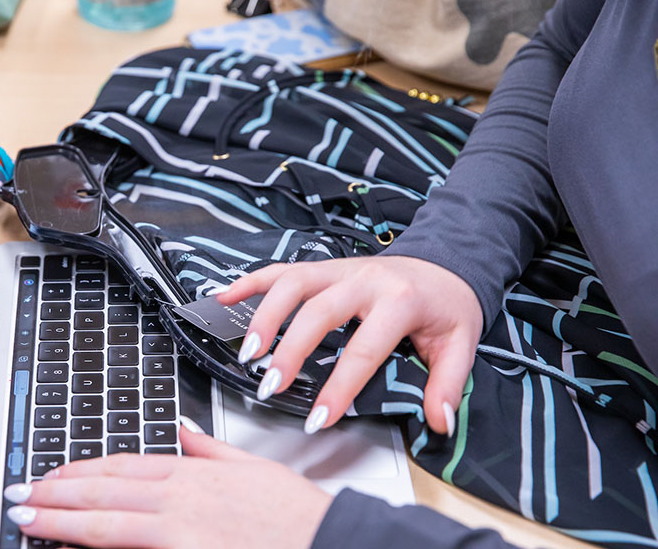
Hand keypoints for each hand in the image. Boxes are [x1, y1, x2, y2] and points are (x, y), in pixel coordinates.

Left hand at [4, 423, 331, 547]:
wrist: (328, 541)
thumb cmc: (295, 516)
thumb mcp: (252, 468)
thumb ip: (210, 450)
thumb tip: (185, 433)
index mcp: (192, 474)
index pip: (121, 466)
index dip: (81, 470)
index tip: (52, 474)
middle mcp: (179, 498)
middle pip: (104, 490)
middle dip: (56, 492)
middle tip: (20, 493)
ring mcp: (179, 529)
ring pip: (106, 519)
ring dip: (61, 517)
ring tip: (28, 515)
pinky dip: (99, 545)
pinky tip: (74, 544)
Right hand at [216, 256, 481, 436]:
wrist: (444, 263)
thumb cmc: (445, 305)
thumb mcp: (459, 344)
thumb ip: (448, 384)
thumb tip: (438, 422)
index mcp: (399, 300)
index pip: (364, 349)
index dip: (339, 387)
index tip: (319, 417)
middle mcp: (364, 279)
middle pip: (319, 312)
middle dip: (290, 351)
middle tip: (271, 384)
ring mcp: (338, 269)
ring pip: (293, 284)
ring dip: (265, 316)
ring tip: (248, 351)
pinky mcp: (321, 267)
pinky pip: (280, 269)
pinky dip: (250, 282)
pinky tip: (225, 297)